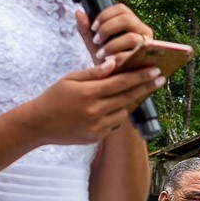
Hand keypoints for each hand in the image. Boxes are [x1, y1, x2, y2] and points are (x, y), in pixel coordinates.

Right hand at [26, 60, 164, 145]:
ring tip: (132, 92)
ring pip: (123, 112)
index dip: (140, 76)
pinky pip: (114, 124)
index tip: (155, 70)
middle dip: (146, 86)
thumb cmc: (54, 97)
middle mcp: (95, 111)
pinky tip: (111, 109)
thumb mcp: (70, 79)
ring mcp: (97, 126)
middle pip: (128, 97)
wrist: (39, 124)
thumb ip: (94, 72)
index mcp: (89, 93)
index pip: (121, 82)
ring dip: (129, 101)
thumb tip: (114, 63)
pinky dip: (116, 115)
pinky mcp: (97, 137)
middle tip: (160, 78)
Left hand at [76, 4, 153, 60]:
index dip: (105, 15)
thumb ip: (85, 30)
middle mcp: (142, 30)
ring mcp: (148, 45)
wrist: (116, 78)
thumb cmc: (106, 60)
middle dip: (107, 29)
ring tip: (101, 54)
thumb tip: (78, 13)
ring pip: (131, 37)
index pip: (121, 9)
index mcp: (131, 22)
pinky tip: (109, 62)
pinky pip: (133, 55)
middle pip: (126, 19)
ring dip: (112, 45)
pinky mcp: (148, 59)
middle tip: (96, 41)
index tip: (93, 28)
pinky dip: (119, 57)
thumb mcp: (94, 44)